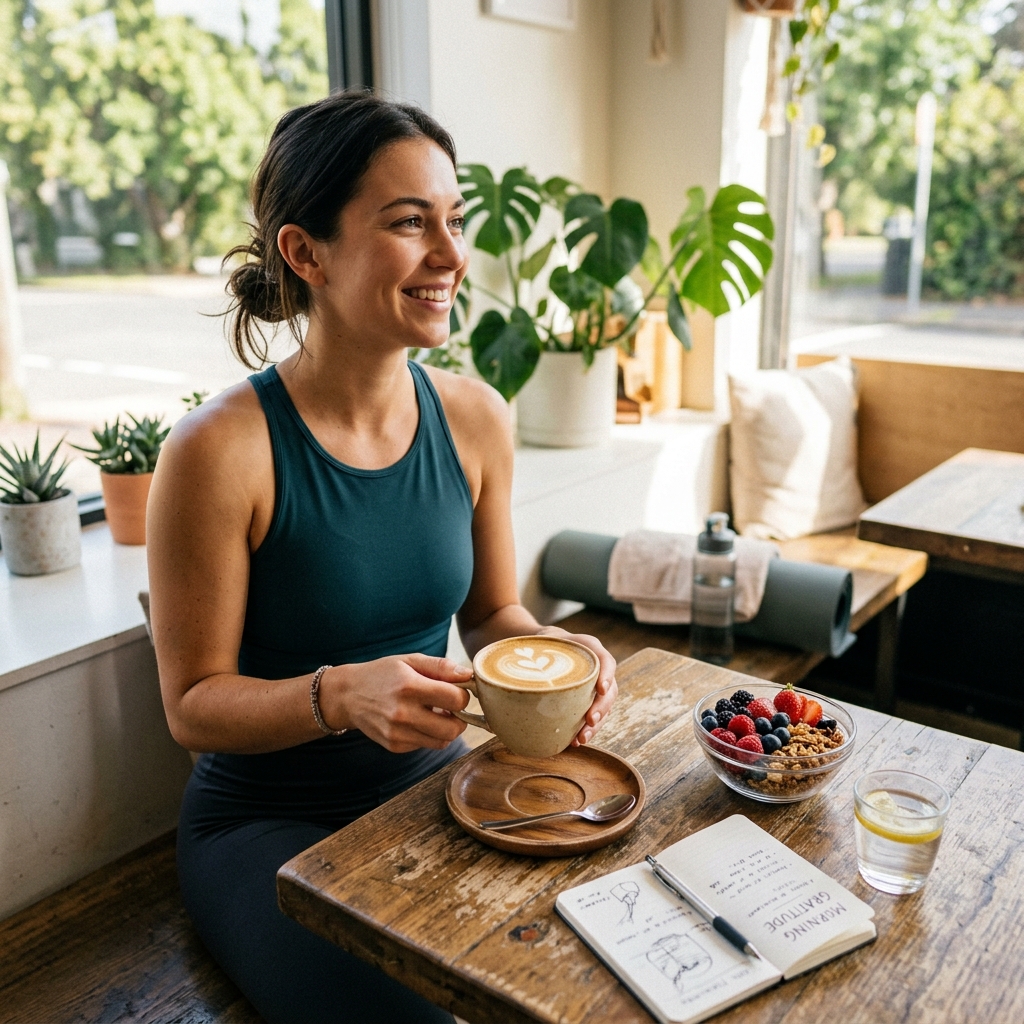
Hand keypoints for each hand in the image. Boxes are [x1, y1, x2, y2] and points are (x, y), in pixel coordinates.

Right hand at [321, 654, 471, 753]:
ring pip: (442, 741)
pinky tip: (418, 721)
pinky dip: (429, 735)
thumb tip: (468, 675)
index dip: (463, 695)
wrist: (349, 695)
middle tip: (451, 707)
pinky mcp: (394, 746)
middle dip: (460, 718)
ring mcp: (398, 733)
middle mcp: (403, 713)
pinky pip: (426, 745)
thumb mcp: (410, 660)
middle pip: (453, 728)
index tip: (457, 690)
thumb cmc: (383, 674)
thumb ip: (441, 667)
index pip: (456, 699)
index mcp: (409, 687)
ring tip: (435, 713)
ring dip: (446, 728)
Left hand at [538, 627, 617, 746]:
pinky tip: (575, 740)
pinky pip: (593, 717)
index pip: (606, 661)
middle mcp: (597, 669)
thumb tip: (509, 673)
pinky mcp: (589, 701)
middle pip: (609, 690)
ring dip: (595, 725)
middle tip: (590, 720)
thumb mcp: (540, 642)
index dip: (607, 675)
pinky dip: (586, 729)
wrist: (547, 645)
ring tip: (582, 738)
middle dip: (601, 707)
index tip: (601, 689)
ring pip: (604, 708)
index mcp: (590, 650)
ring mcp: (595, 687)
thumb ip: (532, 653)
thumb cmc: (545, 643)